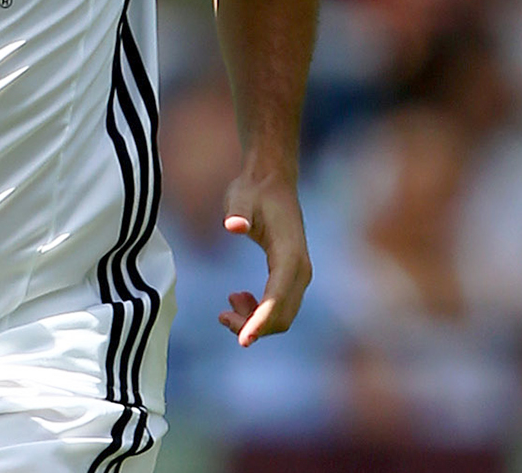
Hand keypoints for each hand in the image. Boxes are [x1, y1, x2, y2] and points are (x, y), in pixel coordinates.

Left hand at [218, 167, 310, 346]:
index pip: (277, 298)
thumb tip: (234, 226)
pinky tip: (238, 298)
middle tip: (221, 316)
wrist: (271, 181)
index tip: (243, 341)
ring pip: (282, 314)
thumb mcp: (240, 198)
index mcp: (289, 255)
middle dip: (253, 326)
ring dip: (255, 320)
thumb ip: (237, 213)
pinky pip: (280, 305)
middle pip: (282, 315)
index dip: (260, 322)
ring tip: (227, 306)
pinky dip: (260, 311)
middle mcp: (300, 269)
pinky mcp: (291, 274)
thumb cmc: (253, 191)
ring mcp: (298, 273)